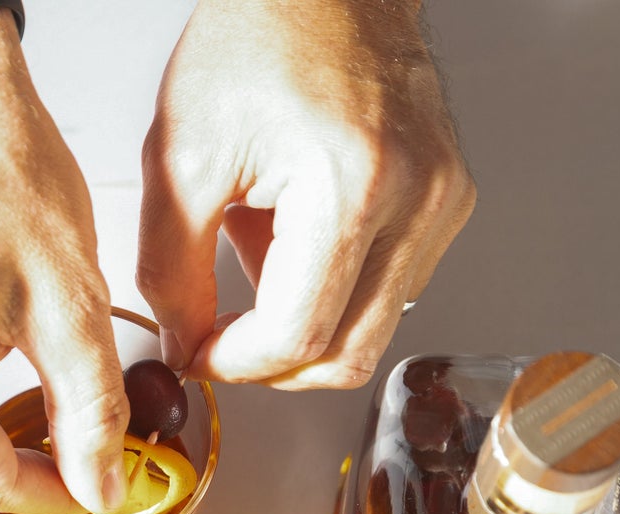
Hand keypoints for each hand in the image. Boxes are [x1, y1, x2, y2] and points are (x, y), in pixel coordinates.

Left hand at [138, 0, 476, 388]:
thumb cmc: (257, 39)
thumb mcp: (180, 158)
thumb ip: (170, 270)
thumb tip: (184, 344)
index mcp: (350, 183)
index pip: (297, 336)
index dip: (235, 364)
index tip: (197, 352)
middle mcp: (415, 197)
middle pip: (346, 355)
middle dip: (272, 367)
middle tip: (219, 341)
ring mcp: (443, 201)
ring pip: (370, 330)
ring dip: (303, 325)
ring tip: (256, 254)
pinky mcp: (449, 201)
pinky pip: (390, 289)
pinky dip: (334, 290)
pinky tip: (295, 239)